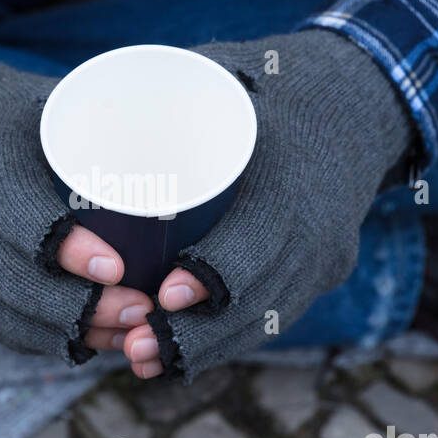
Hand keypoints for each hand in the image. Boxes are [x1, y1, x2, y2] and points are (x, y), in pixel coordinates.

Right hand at [0, 57, 150, 361]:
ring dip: (75, 334)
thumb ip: (99, 133)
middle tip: (143, 310)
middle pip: (20, 286)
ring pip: (12, 319)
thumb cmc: (4, 119)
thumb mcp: (45, 110)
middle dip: (87, 308)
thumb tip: (181, 143)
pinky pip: (0, 328)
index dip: (71, 253)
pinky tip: (93, 339)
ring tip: (131, 332)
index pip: (24, 224)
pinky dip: (49, 340)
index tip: (119, 267)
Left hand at [120, 30, 413, 379]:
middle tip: (132, 348)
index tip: (161, 296)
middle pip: (257, 303)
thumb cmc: (276, 83)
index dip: (209, 278)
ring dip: (205, 350)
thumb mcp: (226, 76)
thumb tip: (75, 112)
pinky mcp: (326, 271)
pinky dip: (230, 340)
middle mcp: (318, 227)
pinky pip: (278, 317)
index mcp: (291, 178)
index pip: (255, 244)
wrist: (362, 99)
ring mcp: (327, 256)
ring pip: (266, 322)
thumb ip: (162, 98)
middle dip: (194, 336)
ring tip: (140, 362)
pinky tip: (182, 359)